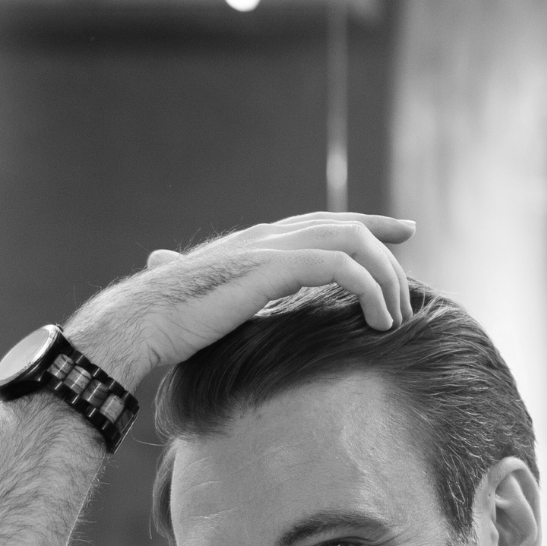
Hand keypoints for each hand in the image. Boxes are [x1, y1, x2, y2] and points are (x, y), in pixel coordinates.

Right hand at [67, 213, 416, 389]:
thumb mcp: (207, 309)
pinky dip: (368, 289)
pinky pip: (340, 267)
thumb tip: (194, 292)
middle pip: (347, 227)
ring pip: (352, 242)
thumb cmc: (163, 323)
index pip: (322, 222)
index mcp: (256, 242)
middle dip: (388, 249)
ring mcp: (270, 247)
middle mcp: (267, 235)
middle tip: (409, 294)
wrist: (137, 323)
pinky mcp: (273, 268)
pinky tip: (377, 320)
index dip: (367, 224)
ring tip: (394, 319)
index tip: (403, 234)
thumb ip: (222, 299)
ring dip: (383, 278)